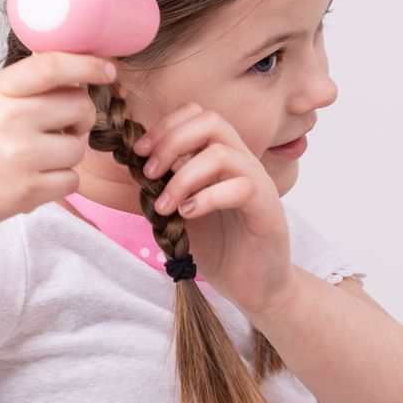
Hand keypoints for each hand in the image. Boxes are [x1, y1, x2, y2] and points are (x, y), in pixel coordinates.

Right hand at [0, 52, 112, 239]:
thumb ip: (25, 86)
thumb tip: (74, 69)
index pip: (52, 67)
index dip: (88, 65)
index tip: (108, 69)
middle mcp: (9, 119)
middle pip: (79, 106)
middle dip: (78, 118)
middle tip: (57, 129)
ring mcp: (20, 155)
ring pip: (78, 148)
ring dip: (65, 155)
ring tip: (33, 159)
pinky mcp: (28, 189)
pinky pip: (72, 180)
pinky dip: (59, 182)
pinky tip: (31, 179)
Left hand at [134, 103, 297, 316]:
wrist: (256, 287)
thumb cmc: (221, 250)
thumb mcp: (181, 213)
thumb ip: (165, 188)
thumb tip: (134, 167)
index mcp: (223, 158)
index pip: (197, 115)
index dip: (165, 127)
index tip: (140, 154)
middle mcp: (243, 163)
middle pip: (211, 121)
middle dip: (171, 142)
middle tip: (150, 174)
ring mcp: (259, 184)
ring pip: (222, 154)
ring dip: (183, 177)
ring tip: (165, 206)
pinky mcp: (269, 209)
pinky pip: (241, 188)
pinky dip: (207, 198)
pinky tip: (188, 215)